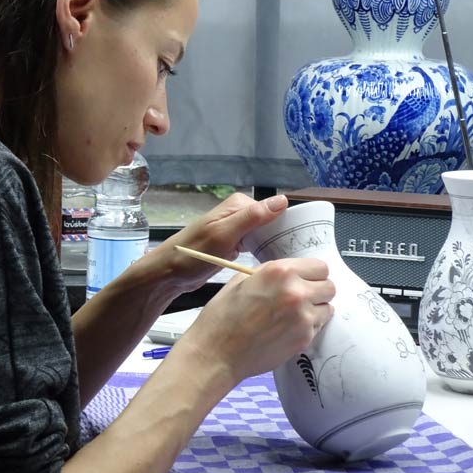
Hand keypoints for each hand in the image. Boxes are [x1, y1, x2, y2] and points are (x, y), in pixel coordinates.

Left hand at [147, 192, 288, 295]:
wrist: (169, 272)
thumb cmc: (193, 253)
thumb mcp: (224, 234)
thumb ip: (252, 217)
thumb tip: (282, 199)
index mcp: (238, 205)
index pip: (275, 210)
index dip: (289, 225)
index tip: (303, 244)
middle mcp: (238, 214)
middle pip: (272, 223)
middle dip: (283, 237)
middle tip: (297, 259)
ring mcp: (236, 230)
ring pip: (265, 235)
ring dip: (274, 247)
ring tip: (288, 264)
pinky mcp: (233, 246)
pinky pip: (256, 246)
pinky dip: (263, 254)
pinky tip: (271, 266)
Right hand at [177, 257, 334, 385]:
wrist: (217, 352)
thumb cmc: (222, 317)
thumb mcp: (240, 281)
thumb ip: (268, 274)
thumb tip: (285, 275)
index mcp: (279, 272)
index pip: (319, 267)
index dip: (311, 273)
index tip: (304, 279)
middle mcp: (296, 292)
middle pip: (329, 286)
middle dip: (317, 291)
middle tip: (300, 297)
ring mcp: (303, 317)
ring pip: (327, 308)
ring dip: (315, 309)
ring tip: (292, 315)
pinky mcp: (304, 339)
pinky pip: (317, 327)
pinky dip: (307, 327)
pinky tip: (286, 328)